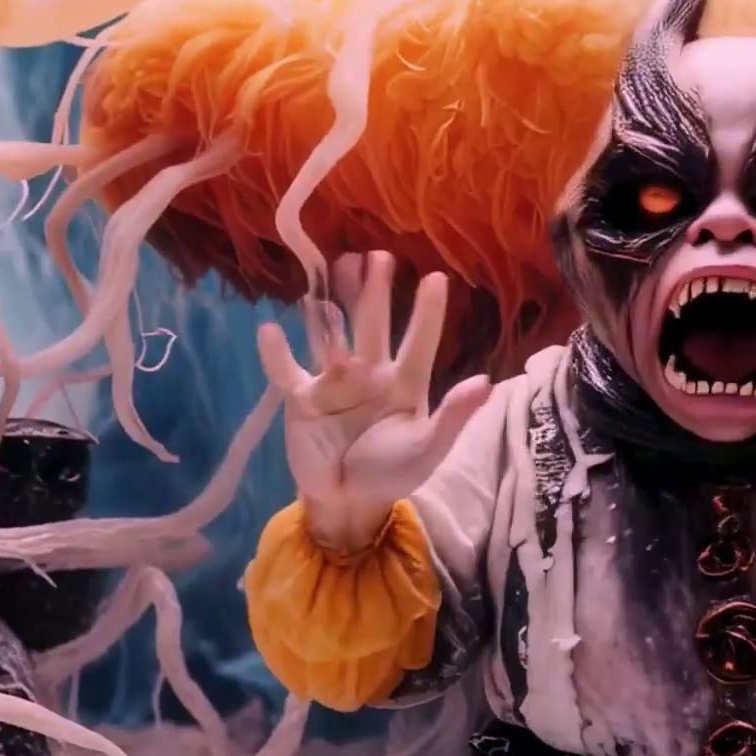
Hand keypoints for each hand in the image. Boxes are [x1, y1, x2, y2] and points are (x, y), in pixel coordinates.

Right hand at [257, 251, 492, 551]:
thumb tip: (486, 382)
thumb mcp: (428, 449)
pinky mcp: (302, 398)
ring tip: (332, 269)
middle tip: (377, 255)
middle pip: (372, 326)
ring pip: (331, 336)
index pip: (419, 343)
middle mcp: (370, 372)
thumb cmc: (393, 471)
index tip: (436, 278)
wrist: (348, 501)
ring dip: (330, 307)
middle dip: (374, 293)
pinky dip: (276, 355)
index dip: (427, 314)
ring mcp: (334, 381)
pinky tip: (268, 329)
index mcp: (405, 383)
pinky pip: (286, 373)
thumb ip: (453, 416)